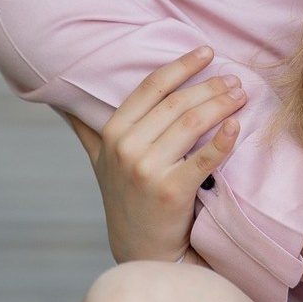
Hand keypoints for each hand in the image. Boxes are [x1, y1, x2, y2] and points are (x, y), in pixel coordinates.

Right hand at [67, 47, 244, 262]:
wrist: (141, 250)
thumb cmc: (127, 198)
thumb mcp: (99, 161)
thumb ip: (87, 130)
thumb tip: (61, 102)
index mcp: (113, 133)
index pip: (151, 87)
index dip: (181, 66)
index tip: (207, 52)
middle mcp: (126, 147)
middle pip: (176, 103)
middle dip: (209, 86)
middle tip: (235, 79)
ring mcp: (147, 169)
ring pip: (191, 124)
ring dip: (220, 105)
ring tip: (241, 96)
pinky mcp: (171, 191)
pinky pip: (203, 158)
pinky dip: (223, 139)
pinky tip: (237, 125)